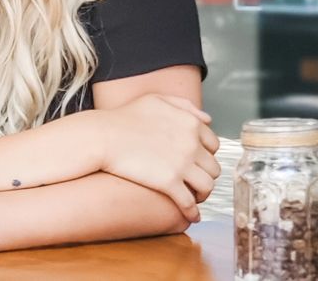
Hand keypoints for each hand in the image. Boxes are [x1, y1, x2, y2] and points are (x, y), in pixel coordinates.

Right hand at [94, 94, 220, 221]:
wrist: (103, 136)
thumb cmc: (125, 117)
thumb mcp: (157, 100)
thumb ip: (185, 106)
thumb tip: (207, 119)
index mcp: (191, 124)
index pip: (213, 145)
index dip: (206, 155)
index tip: (199, 162)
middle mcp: (192, 144)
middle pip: (213, 167)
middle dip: (206, 175)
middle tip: (196, 181)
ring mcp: (182, 164)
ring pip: (207, 186)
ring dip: (203, 194)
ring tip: (195, 198)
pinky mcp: (169, 183)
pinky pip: (189, 202)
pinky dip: (193, 212)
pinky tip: (192, 216)